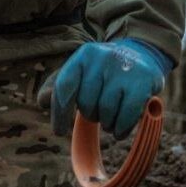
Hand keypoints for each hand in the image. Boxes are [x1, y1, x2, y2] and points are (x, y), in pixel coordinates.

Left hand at [47, 39, 170, 138]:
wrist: (142, 55)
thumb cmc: (103, 70)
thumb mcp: (80, 71)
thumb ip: (60, 86)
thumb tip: (43, 102)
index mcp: (82, 56)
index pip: (64, 87)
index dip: (59, 112)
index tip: (58, 131)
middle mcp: (101, 59)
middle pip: (86, 102)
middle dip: (89, 115)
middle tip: (96, 114)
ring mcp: (123, 69)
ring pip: (106, 111)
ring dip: (106, 124)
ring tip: (109, 119)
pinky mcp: (142, 83)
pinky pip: (127, 116)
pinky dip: (121, 129)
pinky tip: (119, 130)